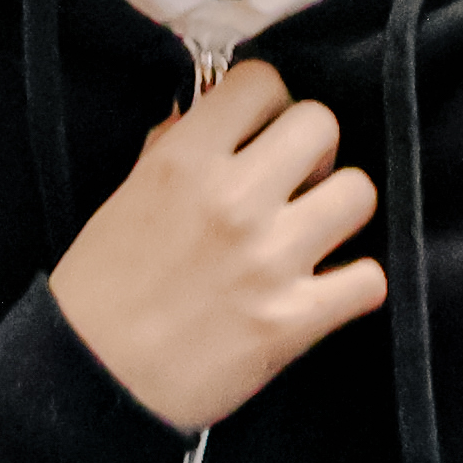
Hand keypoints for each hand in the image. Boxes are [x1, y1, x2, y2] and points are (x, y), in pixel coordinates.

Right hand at [48, 51, 386, 433]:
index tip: (258, 132)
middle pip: (322, 125)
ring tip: (311, 235)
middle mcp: (232, 200)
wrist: (92, 379)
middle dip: (311, 152)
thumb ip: (170, 152)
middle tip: (292, 183)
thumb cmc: (97, 291)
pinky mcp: (296, 318)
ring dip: (338, 212)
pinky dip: (351, 284)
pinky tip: (322, 289)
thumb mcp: (119, 201)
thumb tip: (211, 117)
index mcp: (180, 163)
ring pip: (359, 193)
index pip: (261, 83)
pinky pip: (370, 278)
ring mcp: (270, 259)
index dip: (267, 105)